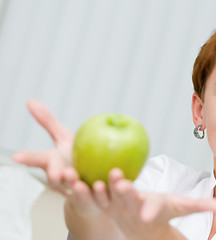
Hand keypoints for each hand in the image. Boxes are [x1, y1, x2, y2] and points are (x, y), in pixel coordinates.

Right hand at [12, 99, 99, 215]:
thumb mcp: (64, 137)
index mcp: (52, 163)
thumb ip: (48, 122)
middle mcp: (61, 180)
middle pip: (56, 179)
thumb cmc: (74, 156)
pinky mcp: (89, 199)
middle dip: (56, 177)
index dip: (27, 158)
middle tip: (59, 173)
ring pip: (73, 191)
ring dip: (75, 187)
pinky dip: (96, 192)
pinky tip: (101, 185)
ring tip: (78, 181)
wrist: (88, 181)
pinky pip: (93, 197)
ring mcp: (74, 191)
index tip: (15, 156)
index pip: (38, 160)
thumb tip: (29, 100)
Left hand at [91, 168, 215, 239]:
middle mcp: (130, 209)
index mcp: (148, 208)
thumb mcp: (178, 208)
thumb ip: (197, 206)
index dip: (148, 209)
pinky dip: (86, 190)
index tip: (146, 212)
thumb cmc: (160, 213)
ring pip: (105, 199)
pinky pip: (94, 196)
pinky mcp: (104, 203)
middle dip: (121, 191)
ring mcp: (115, 208)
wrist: (140, 229)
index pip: (150, 209)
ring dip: (97, 193)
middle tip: (117, 179)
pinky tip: (76, 178)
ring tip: (91, 183)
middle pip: (126, 200)